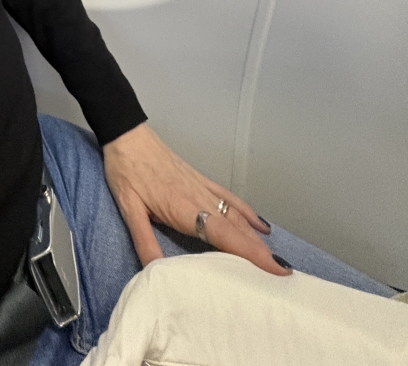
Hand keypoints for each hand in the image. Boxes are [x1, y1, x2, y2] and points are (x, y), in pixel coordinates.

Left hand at [102, 122, 289, 276]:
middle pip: (238, 229)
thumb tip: (155, 272)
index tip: (277, 268)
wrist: (126, 135)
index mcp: (186, 208)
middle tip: (285, 276)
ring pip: (237, 216)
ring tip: (276, 260)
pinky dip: (248, 212)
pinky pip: (230, 198)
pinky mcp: (201, 179)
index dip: (252, 253)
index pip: (226, 236)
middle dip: (262, 253)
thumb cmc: (127, 171)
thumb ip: (144, 241)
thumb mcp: (129, 209)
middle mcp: (201, 198)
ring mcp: (203, 187)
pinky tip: (261, 225)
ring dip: (257, 238)